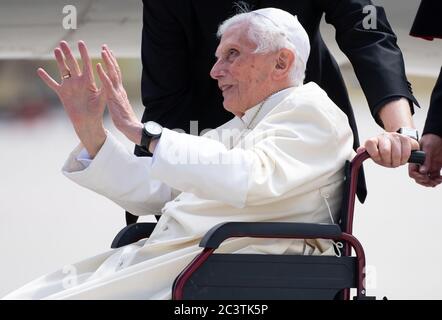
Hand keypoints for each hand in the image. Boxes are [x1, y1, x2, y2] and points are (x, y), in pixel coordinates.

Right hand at [37, 41, 105, 156]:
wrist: (87, 122)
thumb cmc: (97, 111)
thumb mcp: (102, 97)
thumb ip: (104, 86)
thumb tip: (106, 74)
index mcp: (89, 81)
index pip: (86, 64)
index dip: (83, 54)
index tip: (81, 43)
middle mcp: (78, 81)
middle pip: (72, 64)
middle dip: (68, 53)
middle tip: (63, 42)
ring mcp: (69, 86)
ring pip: (63, 70)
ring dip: (59, 61)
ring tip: (56, 50)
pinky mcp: (62, 93)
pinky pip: (52, 84)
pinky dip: (46, 78)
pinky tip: (40, 70)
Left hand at [96, 45, 141, 144]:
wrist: (131, 127)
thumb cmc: (125, 119)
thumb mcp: (119, 106)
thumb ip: (117, 99)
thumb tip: (115, 96)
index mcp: (120, 91)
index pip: (117, 74)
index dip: (113, 64)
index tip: (108, 54)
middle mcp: (120, 89)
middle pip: (115, 70)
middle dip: (110, 58)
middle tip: (105, 47)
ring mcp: (117, 92)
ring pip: (113, 73)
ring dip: (107, 61)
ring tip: (102, 51)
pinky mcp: (114, 97)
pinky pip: (107, 84)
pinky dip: (102, 74)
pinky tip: (97, 66)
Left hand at [357, 132, 419, 166]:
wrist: (397, 144)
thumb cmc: (383, 152)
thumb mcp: (373, 154)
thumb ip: (365, 153)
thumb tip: (359, 151)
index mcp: (374, 140)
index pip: (370, 144)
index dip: (374, 155)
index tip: (378, 158)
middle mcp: (384, 136)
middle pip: (385, 151)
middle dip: (388, 161)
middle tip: (389, 163)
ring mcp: (395, 136)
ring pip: (397, 153)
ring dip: (397, 162)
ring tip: (395, 162)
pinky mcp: (406, 138)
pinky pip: (407, 151)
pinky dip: (405, 159)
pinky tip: (402, 159)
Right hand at [409, 133, 441, 186]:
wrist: (439, 136)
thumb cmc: (431, 138)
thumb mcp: (428, 147)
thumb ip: (425, 160)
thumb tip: (422, 171)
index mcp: (416, 160)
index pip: (412, 172)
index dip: (418, 177)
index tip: (425, 177)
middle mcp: (421, 165)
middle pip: (419, 178)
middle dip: (425, 182)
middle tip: (432, 180)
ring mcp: (428, 167)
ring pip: (426, 180)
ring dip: (432, 183)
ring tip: (438, 180)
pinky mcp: (435, 167)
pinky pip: (434, 177)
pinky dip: (437, 180)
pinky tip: (440, 179)